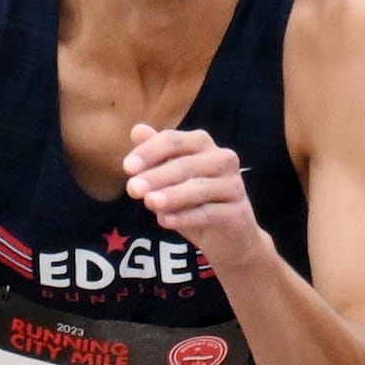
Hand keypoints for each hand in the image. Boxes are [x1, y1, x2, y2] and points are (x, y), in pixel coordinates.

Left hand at [122, 126, 265, 274]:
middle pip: (186, 164)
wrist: (227, 234)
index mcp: (202, 145)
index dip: (149, 152)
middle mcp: (222, 160)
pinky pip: (210, 213)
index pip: (174, 141)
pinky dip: (186, 217)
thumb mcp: (170, 178)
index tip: (127, 167)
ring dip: (172, 195)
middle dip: (157, 176)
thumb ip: (156, 155)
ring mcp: (233, 186)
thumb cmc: (192, 200)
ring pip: (200, 187)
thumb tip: (137, 129)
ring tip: (149, 203)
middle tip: (132, 188)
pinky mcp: (237, 212)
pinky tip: (165, 221)